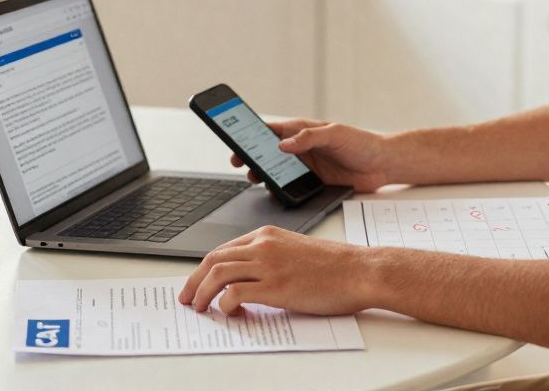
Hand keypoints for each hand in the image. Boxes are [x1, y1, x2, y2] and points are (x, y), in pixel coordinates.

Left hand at [177, 225, 374, 314]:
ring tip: (200, 309)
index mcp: (268, 235)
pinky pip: (235, 293)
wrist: (360, 270)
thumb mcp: (297, 252)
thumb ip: (272, 259)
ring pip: (218, 274)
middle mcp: (263, 246)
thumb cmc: (337, 266)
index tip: (197, 284)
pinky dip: (225, 305)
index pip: (223, 249)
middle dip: (194, 281)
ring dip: (202, 294)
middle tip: (187, 298)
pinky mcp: (275, 287)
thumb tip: (251, 281)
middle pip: (213, 259)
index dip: (204, 269)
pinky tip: (231, 313)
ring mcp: (268, 265)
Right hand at [230, 118, 389, 192]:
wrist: (382, 165)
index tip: (236, 140)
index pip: (271, 129)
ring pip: (275, 170)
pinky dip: (278, 189)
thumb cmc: (362, 142)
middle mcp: (300, 148)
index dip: (251, 134)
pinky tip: (272, 192)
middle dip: (251, 156)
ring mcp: (305, 166)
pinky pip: (289, 186)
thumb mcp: (336, 134)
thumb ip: (309, 137)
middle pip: (267, 152)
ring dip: (263, 174)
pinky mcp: (312, 182)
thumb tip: (283, 144)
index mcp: (303, 130)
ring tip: (253, 178)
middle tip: (238, 163)